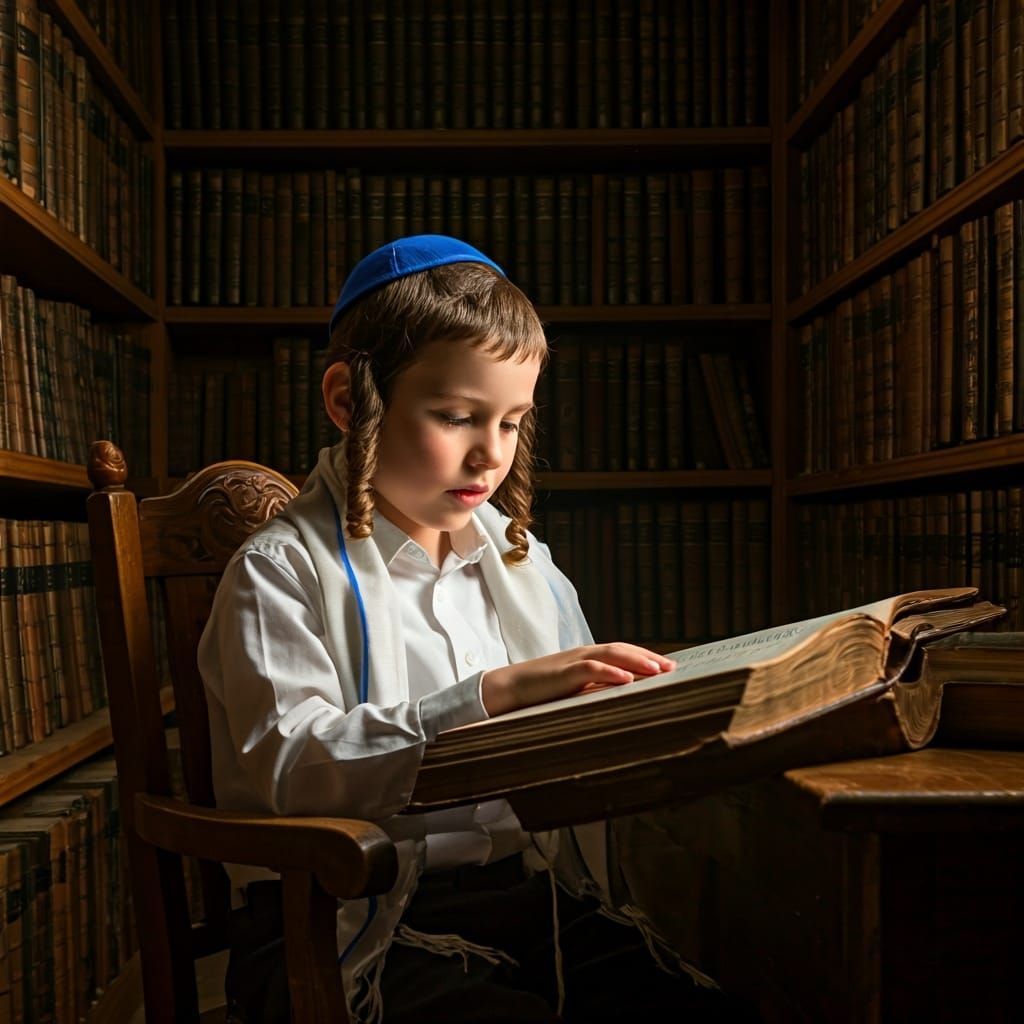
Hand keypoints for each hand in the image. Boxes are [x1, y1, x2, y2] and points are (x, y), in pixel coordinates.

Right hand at [480, 643, 675, 716]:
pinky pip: (590, 668)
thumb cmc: (541, 692)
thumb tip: (622, 698)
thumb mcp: (574, 689)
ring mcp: (573, 661)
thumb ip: (595, 689)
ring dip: (636, 661)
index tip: (668, 667)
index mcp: (588, 658)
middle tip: (671, 668)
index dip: (645, 657)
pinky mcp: (563, 673)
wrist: (509, 688)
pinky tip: (626, 679)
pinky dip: (609, 672)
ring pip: (610, 654)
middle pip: (622, 650)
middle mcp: (584, 654)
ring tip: (657, 670)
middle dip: (648, 658)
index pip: (622, 652)